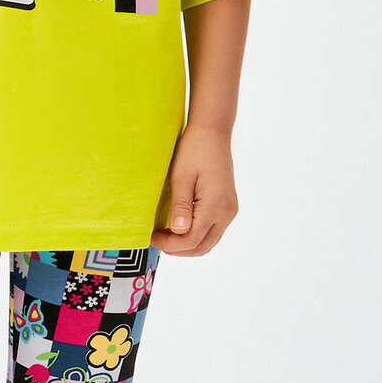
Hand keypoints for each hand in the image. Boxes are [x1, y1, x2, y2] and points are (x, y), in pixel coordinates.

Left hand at [149, 125, 238, 255]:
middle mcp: (226, 213)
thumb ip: (181, 206)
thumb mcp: (181, 177)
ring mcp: (229, 211)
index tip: (151, 236)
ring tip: (166, 235)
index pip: (191, 240)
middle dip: (177, 249)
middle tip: (156, 239)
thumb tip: (179, 231)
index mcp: (215, 206)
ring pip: (208, 242)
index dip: (169, 244)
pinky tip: (180, 228)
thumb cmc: (194, 150)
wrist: (212, 133)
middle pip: (201, 247)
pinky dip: (196, 236)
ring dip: (187, 245)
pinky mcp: (228, 207)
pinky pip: (212, 231)